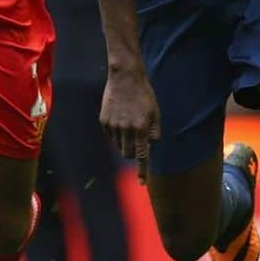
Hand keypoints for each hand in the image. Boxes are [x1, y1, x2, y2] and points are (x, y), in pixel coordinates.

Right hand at [100, 66, 160, 182]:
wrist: (125, 77)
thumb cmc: (144, 94)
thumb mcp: (155, 112)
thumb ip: (154, 131)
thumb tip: (151, 146)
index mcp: (141, 129)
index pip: (142, 156)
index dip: (142, 171)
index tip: (143, 183)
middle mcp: (126, 130)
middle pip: (128, 154)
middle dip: (133, 151)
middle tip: (138, 138)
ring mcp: (113, 126)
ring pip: (118, 145)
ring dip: (124, 140)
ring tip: (129, 121)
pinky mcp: (104, 121)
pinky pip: (110, 135)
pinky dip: (116, 131)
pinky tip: (120, 116)